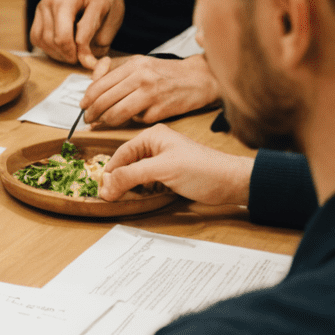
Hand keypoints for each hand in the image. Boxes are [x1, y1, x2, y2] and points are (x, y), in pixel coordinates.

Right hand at [30, 0, 123, 66]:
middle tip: (84, 57)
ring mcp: (44, 3)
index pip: (79, 35)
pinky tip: (61, 46)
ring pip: (44, 41)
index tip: (95, 63)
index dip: (87, 55)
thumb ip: (102, 39)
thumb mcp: (115, 15)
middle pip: (58, 39)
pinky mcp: (38, 9)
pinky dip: (47, 47)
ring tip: (73, 52)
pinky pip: (36, 37)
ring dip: (58, 54)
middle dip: (71, 55)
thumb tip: (87, 62)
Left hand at [81, 53, 218, 127]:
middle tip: (88, 119)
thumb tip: (92, 87)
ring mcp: (151, 94)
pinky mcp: (161, 110)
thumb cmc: (166, 73)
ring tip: (104, 122)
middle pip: (105, 100)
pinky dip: (133, 121)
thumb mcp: (141, 64)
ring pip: (117, 113)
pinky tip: (135, 117)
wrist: (199, 79)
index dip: (88, 98)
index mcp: (133, 65)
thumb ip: (117, 73)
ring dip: (107, 121)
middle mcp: (141, 78)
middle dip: (93, 113)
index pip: (101, 84)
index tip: (82, 106)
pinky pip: (138, 120)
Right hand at [98, 124, 251, 204]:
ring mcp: (163, 160)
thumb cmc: (203, 170)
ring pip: (136, 174)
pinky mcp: (170, 174)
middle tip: (112, 197)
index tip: (101, 190)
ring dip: (131, 187)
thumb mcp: (162, 170)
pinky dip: (142, 190)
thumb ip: (131, 175)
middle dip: (120, 180)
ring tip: (127, 198)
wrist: (232, 183)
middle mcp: (155, 145)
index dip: (110, 172)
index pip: (120, 154)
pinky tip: (143, 197)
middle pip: (127, 164)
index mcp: (152, 136)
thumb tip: (106, 185)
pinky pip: (147, 181)